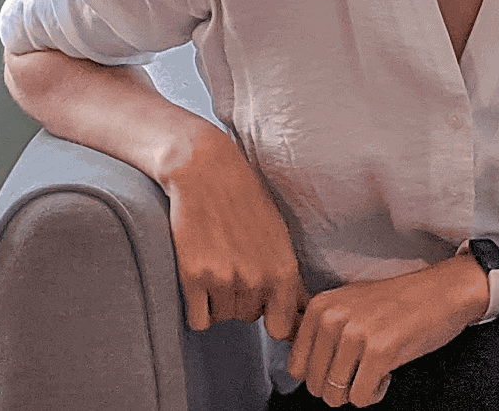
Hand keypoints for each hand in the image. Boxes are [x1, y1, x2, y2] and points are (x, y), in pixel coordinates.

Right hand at [164, 135, 310, 339]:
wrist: (207, 172)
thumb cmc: (247, 200)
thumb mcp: (279, 235)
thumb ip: (289, 277)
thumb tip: (304, 311)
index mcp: (284, 269)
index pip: (282, 327)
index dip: (273, 320)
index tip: (266, 310)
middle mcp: (257, 279)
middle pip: (249, 318)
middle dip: (244, 298)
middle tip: (235, 262)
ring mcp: (225, 279)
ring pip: (223, 318)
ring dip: (219, 300)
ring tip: (218, 261)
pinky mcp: (194, 277)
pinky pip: (199, 320)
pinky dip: (198, 307)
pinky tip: (201, 277)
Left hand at [287, 257, 483, 406]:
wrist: (441, 291)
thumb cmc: (396, 302)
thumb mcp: (349, 304)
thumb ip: (321, 330)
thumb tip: (300, 369)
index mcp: (320, 306)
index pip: (296, 366)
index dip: (320, 374)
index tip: (342, 362)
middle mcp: (332, 317)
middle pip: (315, 385)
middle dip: (338, 386)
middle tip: (361, 367)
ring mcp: (355, 334)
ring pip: (334, 396)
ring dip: (357, 390)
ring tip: (374, 368)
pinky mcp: (380, 351)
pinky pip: (360, 398)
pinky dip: (374, 393)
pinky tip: (387, 372)